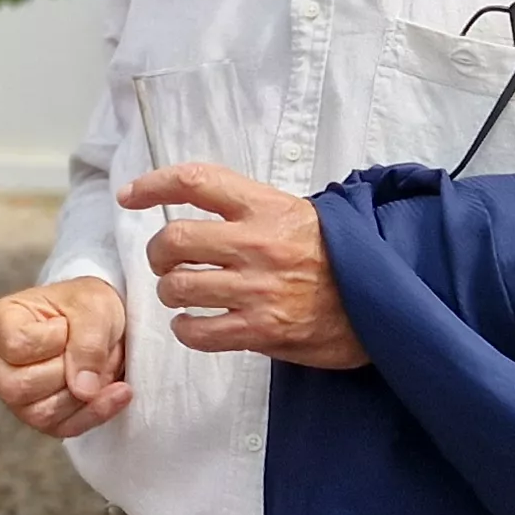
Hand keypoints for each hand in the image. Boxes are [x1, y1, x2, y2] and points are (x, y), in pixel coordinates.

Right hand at [0, 275, 133, 436]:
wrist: (102, 323)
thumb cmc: (86, 306)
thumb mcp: (94, 307)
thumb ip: (88, 343)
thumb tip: (84, 389)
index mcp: (0, 322)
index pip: (18, 346)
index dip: (54, 339)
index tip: (67, 324)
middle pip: (21, 387)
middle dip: (69, 371)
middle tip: (91, 348)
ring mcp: (14, 394)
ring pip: (41, 414)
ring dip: (84, 394)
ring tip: (102, 366)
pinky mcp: (39, 416)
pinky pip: (64, 428)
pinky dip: (96, 412)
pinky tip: (117, 391)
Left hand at [120, 164, 368, 368]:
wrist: (384, 299)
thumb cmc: (337, 256)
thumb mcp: (299, 214)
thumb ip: (250, 211)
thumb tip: (197, 210)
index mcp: (266, 206)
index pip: (196, 182)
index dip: (153, 184)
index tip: (130, 194)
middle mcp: (258, 243)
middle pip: (173, 241)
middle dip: (157, 254)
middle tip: (165, 262)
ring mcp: (258, 288)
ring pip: (179, 288)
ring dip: (170, 293)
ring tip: (182, 294)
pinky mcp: (263, 329)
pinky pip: (200, 332)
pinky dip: (186, 329)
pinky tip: (193, 325)